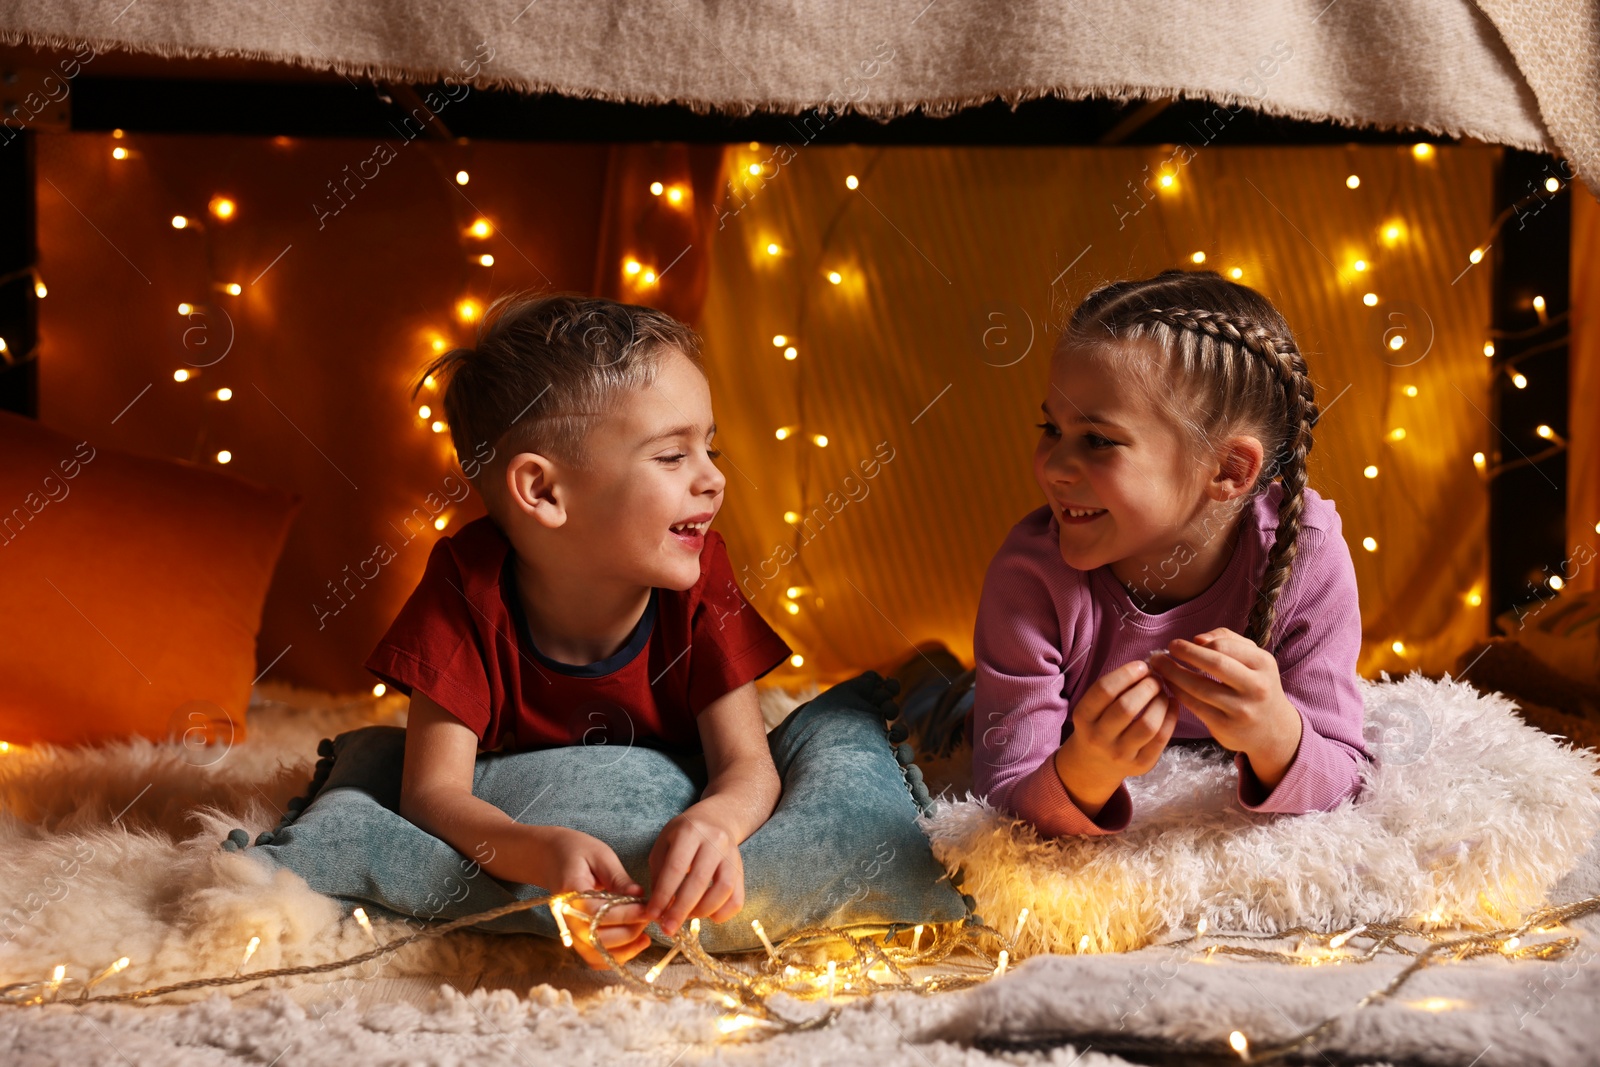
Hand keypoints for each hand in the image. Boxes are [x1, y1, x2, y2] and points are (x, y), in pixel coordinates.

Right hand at [527, 826, 651, 968]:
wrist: (551, 858)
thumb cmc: (577, 852)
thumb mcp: (600, 856)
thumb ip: (619, 878)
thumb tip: (639, 895)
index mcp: (569, 892)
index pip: (597, 913)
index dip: (626, 914)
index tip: (648, 908)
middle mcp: (566, 917)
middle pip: (597, 938)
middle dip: (630, 931)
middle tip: (649, 917)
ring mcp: (569, 930)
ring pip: (596, 954)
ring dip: (625, 950)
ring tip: (646, 935)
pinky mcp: (576, 937)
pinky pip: (594, 958)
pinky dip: (615, 957)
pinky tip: (635, 944)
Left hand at [645, 811, 744, 936]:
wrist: (716, 819)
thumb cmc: (683, 835)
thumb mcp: (664, 845)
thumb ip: (659, 874)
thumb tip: (658, 910)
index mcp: (689, 832)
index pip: (675, 868)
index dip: (663, 895)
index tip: (652, 915)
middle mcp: (714, 841)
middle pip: (698, 881)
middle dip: (680, 910)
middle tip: (667, 929)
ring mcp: (732, 855)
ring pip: (723, 890)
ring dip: (702, 911)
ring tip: (686, 918)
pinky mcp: (742, 869)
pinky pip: (737, 898)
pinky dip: (723, 913)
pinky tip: (708, 916)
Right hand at [1054, 657, 1179, 812]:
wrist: (1094, 765)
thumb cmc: (1097, 725)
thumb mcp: (1092, 707)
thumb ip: (1113, 689)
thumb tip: (1147, 668)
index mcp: (1083, 718)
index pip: (1105, 690)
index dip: (1127, 673)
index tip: (1142, 666)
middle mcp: (1099, 738)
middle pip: (1127, 707)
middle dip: (1147, 686)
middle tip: (1156, 678)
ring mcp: (1120, 754)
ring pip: (1148, 725)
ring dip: (1160, 702)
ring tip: (1163, 692)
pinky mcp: (1140, 765)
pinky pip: (1161, 739)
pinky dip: (1171, 717)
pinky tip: (1171, 705)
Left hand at [1148, 627, 1302, 788]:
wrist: (1273, 729)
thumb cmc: (1255, 685)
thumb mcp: (1254, 659)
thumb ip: (1228, 640)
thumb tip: (1197, 639)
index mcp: (1263, 664)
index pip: (1224, 647)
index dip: (1196, 645)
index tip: (1177, 645)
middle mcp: (1256, 686)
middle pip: (1214, 664)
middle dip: (1183, 655)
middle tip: (1161, 653)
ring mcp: (1242, 709)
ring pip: (1200, 687)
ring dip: (1173, 674)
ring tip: (1159, 666)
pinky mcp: (1227, 727)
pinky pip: (1196, 706)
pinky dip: (1178, 693)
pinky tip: (1169, 685)